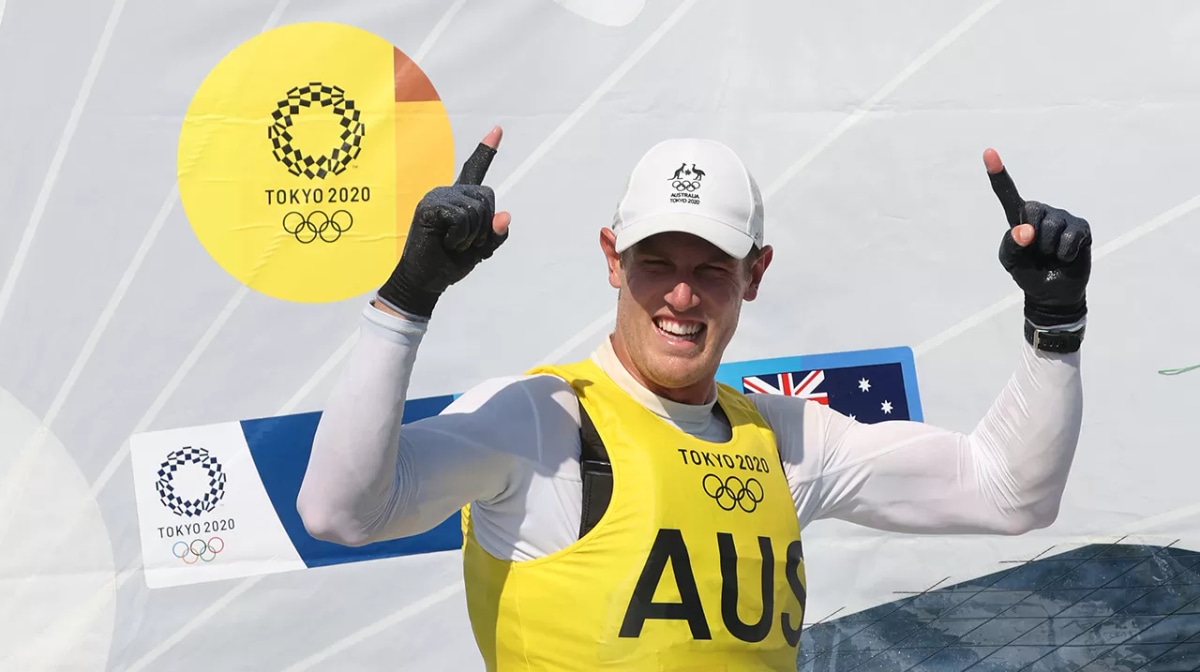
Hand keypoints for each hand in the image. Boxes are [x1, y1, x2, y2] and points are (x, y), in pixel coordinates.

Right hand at [377, 126, 512, 317]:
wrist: (427, 281)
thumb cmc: (451, 263)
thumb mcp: (482, 249)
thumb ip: (496, 233)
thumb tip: (505, 215)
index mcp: (460, 199)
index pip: (475, 170)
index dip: (487, 149)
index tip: (499, 129)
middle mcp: (448, 192)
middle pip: (488, 197)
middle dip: (484, 227)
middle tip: (463, 242)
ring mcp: (436, 197)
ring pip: (476, 210)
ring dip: (471, 236)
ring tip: (453, 244)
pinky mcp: (428, 206)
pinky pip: (461, 218)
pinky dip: (460, 237)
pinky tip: (445, 242)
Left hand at [984, 148, 1090, 326]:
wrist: (1052, 292)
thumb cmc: (1028, 271)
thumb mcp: (1011, 260)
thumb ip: (1012, 244)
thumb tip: (1027, 230)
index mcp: (1018, 217)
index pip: (1007, 193)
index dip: (998, 172)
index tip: (988, 152)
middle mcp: (1042, 212)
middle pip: (1031, 212)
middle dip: (1031, 238)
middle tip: (1036, 252)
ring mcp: (1063, 217)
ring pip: (1051, 228)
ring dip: (1048, 249)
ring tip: (1050, 255)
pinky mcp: (1081, 227)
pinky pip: (1069, 239)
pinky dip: (1065, 254)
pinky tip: (1065, 257)